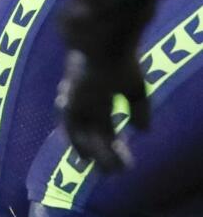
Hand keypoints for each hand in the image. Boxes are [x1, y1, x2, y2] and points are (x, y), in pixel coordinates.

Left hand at [56, 49, 148, 172]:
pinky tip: (87, 160)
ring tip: (107, 172)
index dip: (112, 146)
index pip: (103, 129)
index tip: (122, 163)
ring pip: (83, 138)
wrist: (103, 42)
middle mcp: (84, 105)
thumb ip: (139, 109)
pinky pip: (74, 131)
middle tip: (113, 174)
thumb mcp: (135, 87)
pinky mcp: (71, 104)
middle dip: (104, 156)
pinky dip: (81, 145)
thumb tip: (145, 131)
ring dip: (95, 156)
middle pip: (93, 137)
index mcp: (97, 99)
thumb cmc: (121, 60)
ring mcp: (76, 105)